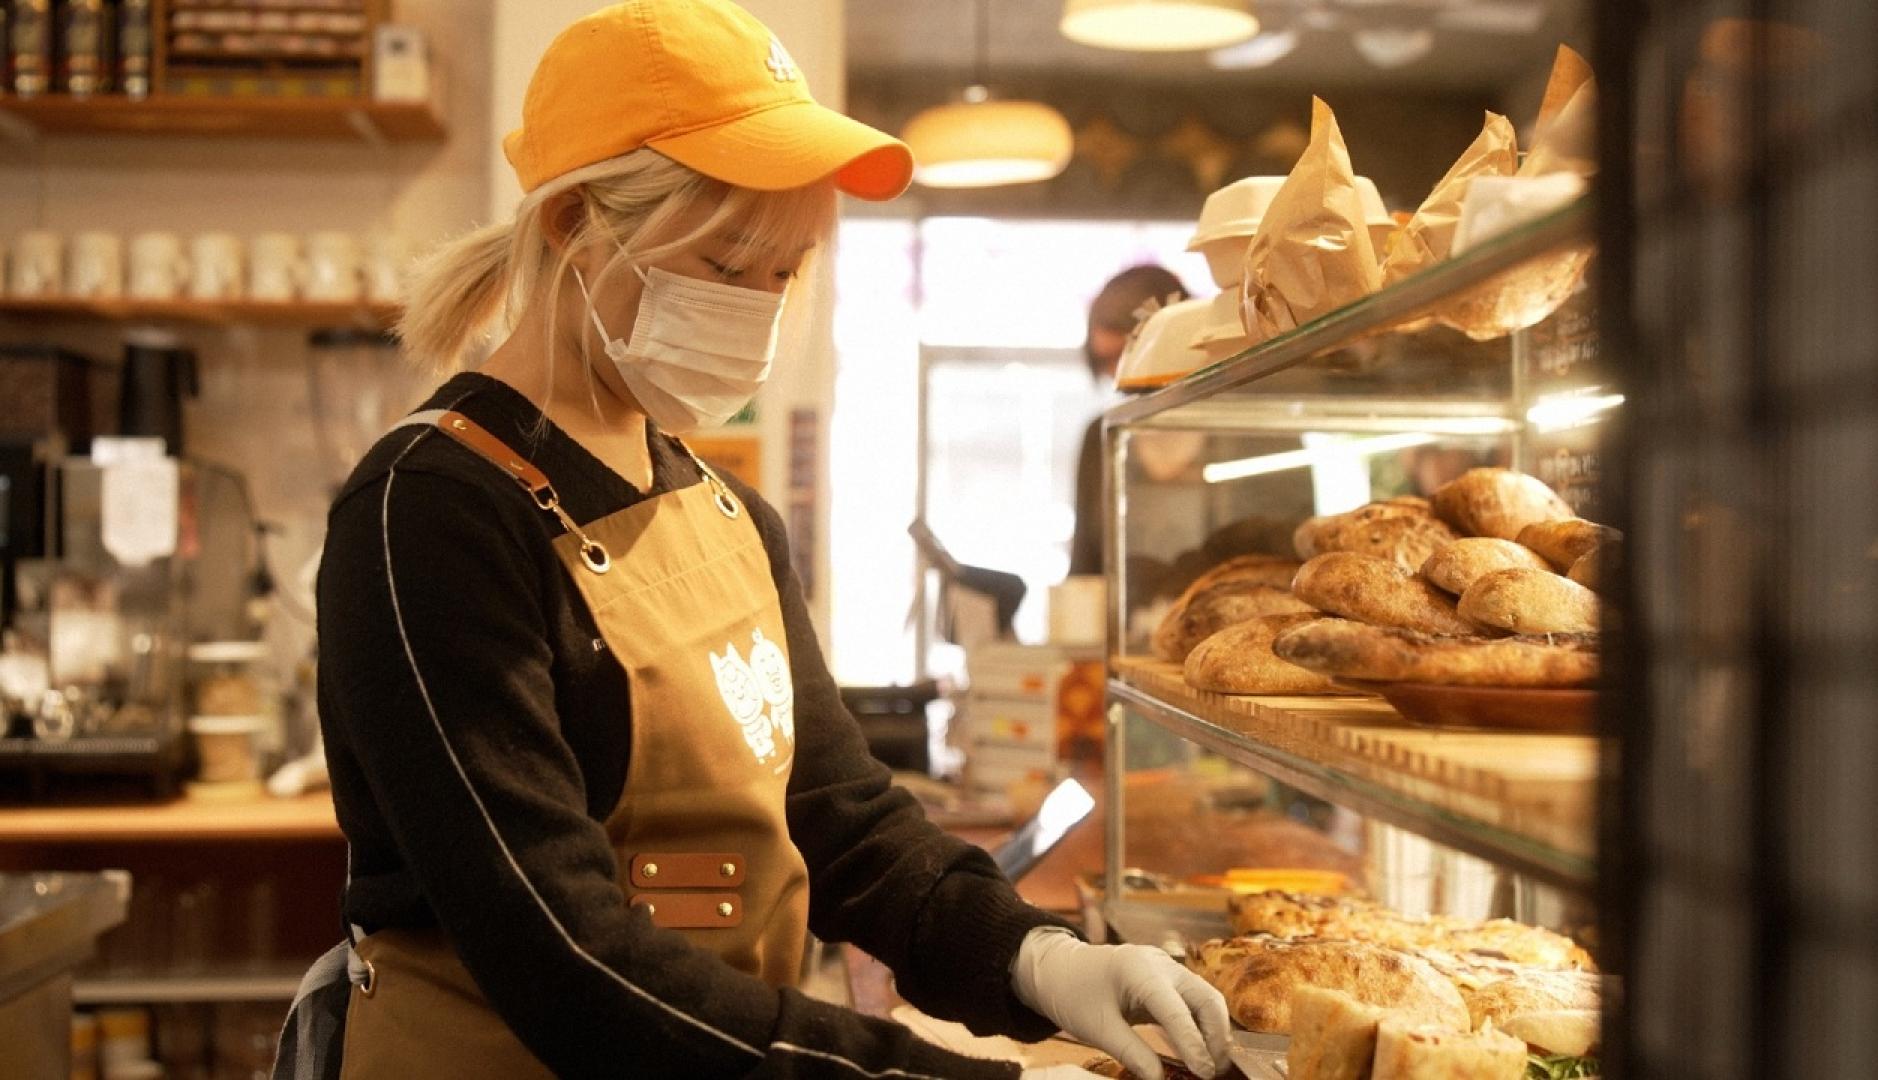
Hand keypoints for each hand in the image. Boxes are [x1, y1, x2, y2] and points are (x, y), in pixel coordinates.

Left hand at [1010, 929, 1230, 1079]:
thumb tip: (1159, 1078)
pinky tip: (1199, 1050)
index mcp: (1139, 970)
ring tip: (1211, 1066)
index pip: (1177, 1011)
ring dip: (1214, 1031)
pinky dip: (1202, 1024)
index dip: (1194, 1044)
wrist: (1060, 969)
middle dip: (1216, 1037)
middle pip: (1206, 999)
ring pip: (1206, 998)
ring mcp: (1168, 968)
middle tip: (1213, 1072)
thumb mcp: (1097, 1028)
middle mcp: (1161, 964)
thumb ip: (1131, 1052)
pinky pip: (1195, 1001)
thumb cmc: (1073, 994)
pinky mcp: (1169, 978)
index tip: (1204, 1073)